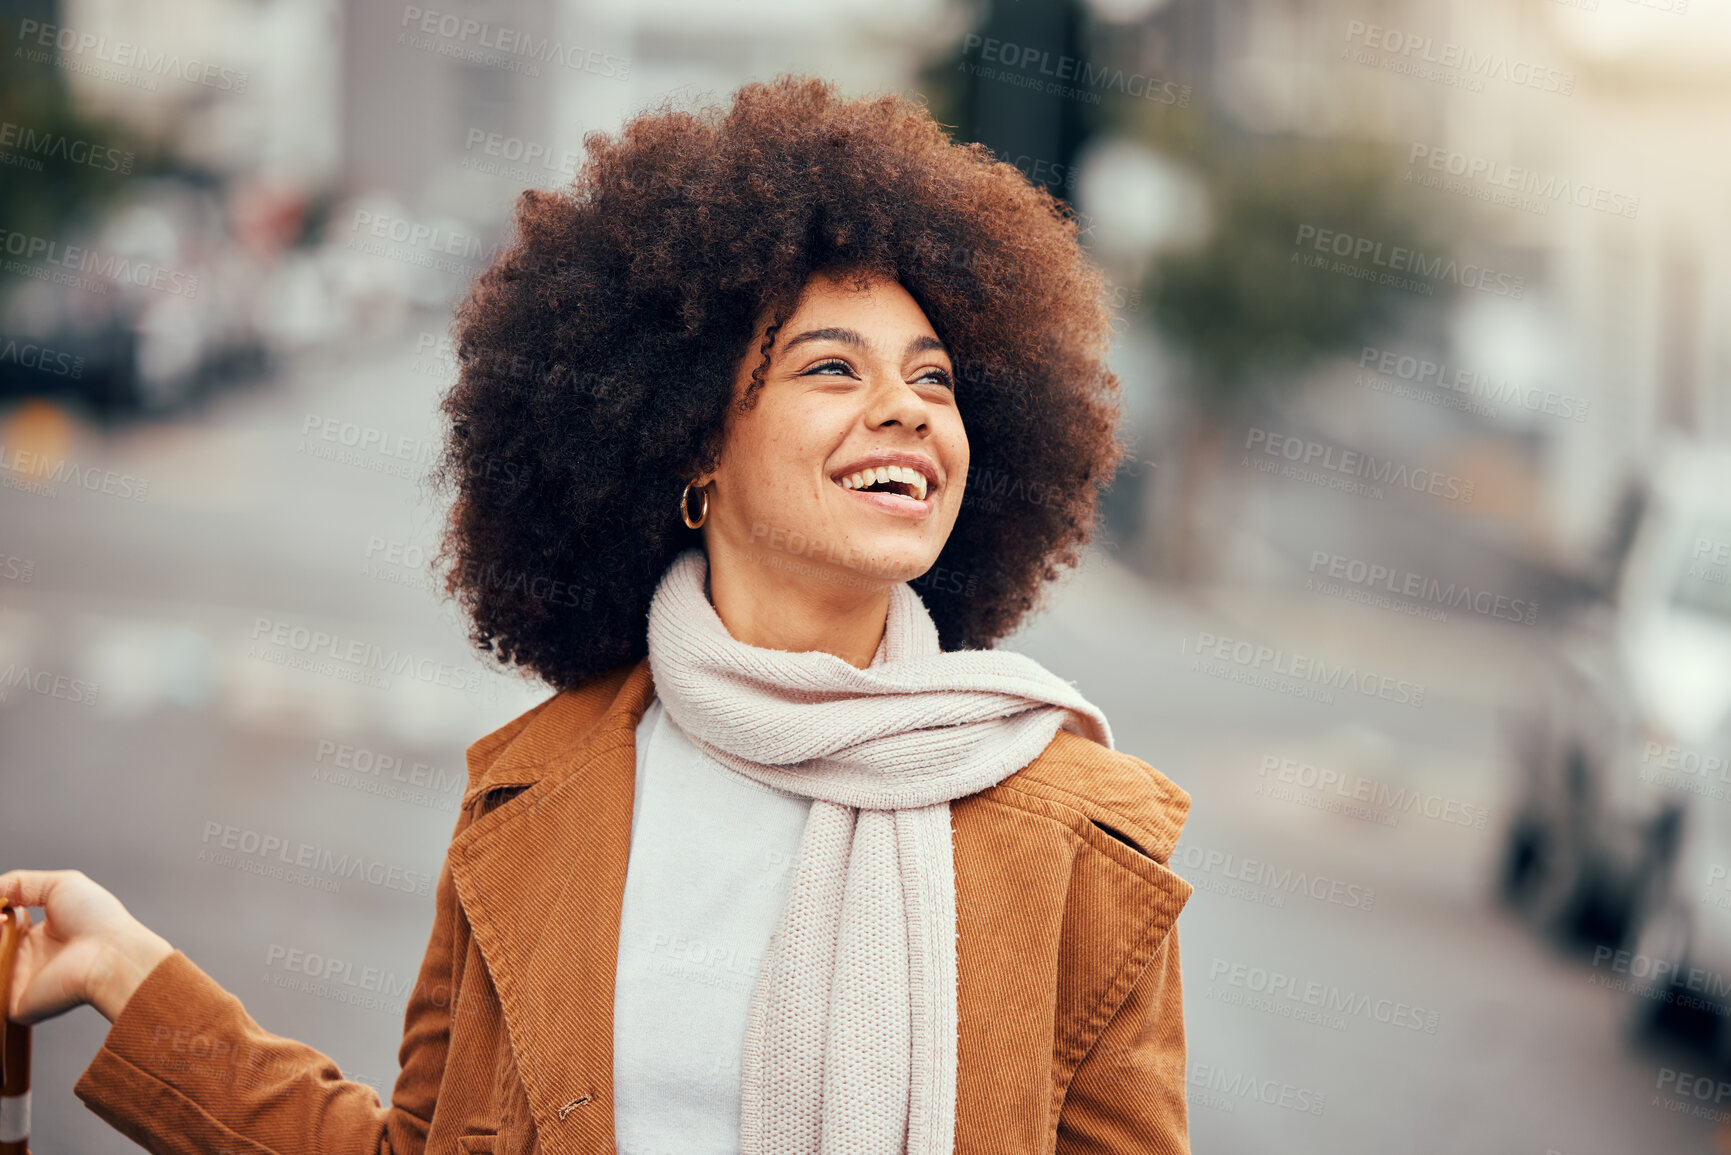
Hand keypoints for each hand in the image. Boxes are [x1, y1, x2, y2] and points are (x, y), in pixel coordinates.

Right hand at [0, 868, 174, 1024]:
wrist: (111, 953)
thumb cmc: (97, 920)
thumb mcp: (61, 885)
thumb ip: (21, 883)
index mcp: (38, 937)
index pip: (0, 927)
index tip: (0, 904)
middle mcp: (27, 960)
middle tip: (0, 916)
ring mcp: (19, 983)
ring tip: (1, 923)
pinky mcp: (13, 1005)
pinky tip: (3, 944)